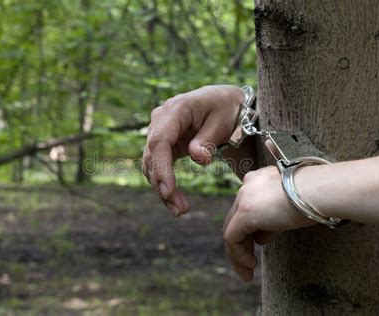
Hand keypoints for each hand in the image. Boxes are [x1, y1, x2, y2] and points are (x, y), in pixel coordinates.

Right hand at [142, 85, 244, 216]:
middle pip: (152, 155)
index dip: (161, 167)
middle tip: (179, 209)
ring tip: (180, 211)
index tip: (169, 191)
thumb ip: (209, 139)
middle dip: (162, 185)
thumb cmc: (227, 108)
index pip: (160, 140)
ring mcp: (159, 131)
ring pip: (151, 164)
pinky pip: (158, 166)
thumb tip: (198, 158)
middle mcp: (161, 119)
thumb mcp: (224, 120)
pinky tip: (176, 202)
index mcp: (176, 109)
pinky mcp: (164, 143)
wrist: (226, 103)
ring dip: (162, 189)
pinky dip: (165, 184)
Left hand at [222, 166, 314, 281]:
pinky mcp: (244, 212)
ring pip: (231, 230)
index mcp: (258, 180)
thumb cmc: (314, 200)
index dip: (251, 229)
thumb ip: (271, 221)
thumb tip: (260, 239)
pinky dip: (238, 254)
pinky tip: (251, 264)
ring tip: (248, 273)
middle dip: (242, 244)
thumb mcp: (289, 209)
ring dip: (238, 254)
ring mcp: (243, 198)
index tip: (260, 244)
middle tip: (250, 264)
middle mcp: (247, 186)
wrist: (319, 191)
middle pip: (236, 220)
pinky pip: (232, 238)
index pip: (248, 208)